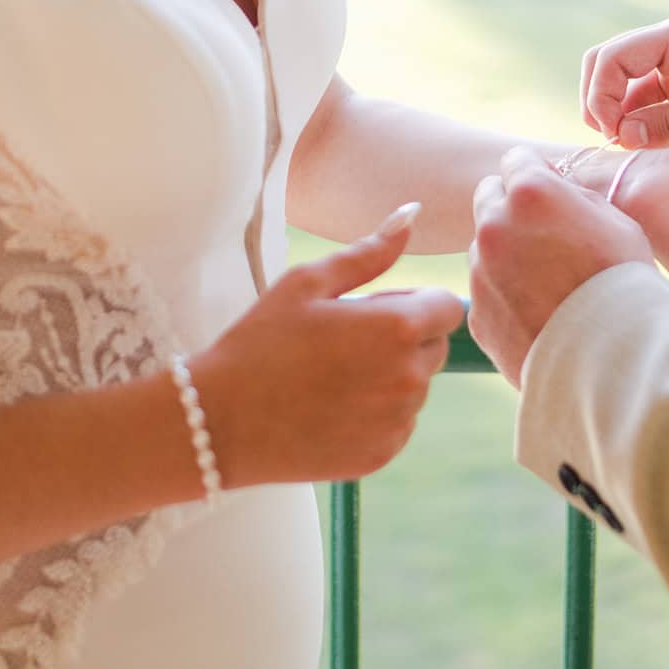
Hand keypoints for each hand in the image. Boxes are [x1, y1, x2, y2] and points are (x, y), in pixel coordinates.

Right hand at [193, 205, 461, 484]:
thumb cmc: (261, 342)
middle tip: (344, 342)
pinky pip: (398, 423)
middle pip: (435, 346)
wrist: (221, 421)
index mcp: (399, 328)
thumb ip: (370, 251)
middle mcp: (410, 378)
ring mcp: (398, 421)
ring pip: (417, 386)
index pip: (447, 306)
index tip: (370, 310)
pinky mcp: (382, 454)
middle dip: (404, 339)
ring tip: (332, 376)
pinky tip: (331, 408)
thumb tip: (411, 214)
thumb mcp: (309, 283)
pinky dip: (376, 414)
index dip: (412, 303)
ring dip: (390, 376)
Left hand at [469, 148, 651, 386]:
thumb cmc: (624, 283)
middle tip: (545, 232)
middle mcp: (495, 226)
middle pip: (488, 195)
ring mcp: (480, 272)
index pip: (516, 159)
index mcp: (530, 193)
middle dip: (511, 206)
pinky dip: (504, 294)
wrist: (611, 357)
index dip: (536, 173)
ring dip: (506, 252)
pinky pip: (485, 290)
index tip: (550, 191)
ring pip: (484, 246)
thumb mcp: (615, 220)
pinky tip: (539, 311)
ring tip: (548, 281)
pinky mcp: (478, 312)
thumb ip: (574, 196)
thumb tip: (553, 186)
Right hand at [581, 13, 668, 149]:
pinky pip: (644, 83)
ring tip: (635, 144)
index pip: (613, 58)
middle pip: (607, 59)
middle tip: (616, 141)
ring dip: (619, 108)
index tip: (615, 136)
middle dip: (601, 100)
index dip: (601, 98)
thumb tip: (621, 133)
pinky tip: (651, 138)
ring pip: (621, 72)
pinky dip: (638, 110)